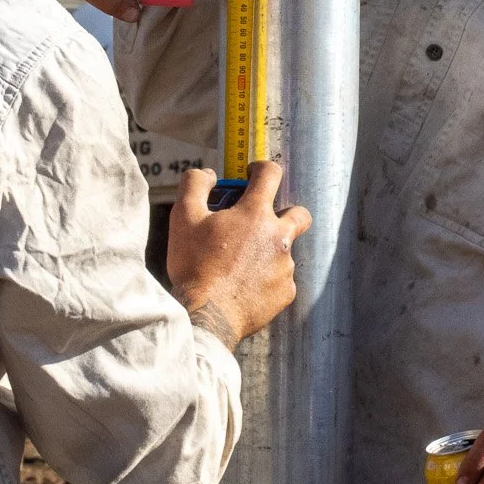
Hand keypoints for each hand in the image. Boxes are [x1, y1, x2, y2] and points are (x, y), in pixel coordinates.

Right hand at [167, 161, 311, 351]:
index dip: (261, 169)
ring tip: (240, 264)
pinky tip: (244, 286)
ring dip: (268, 251)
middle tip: (261, 221)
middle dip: (286, 211)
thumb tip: (208, 174)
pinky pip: (281, 279)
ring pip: (285, 250)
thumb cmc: (194, 265)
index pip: (271, 174)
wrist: (207, 315)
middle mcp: (278, 237)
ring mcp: (285, 267)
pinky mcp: (286, 292)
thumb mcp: (184, 217)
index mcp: (255, 213)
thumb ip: (195, 185)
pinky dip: (266, 279)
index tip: (251, 175)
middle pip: (300, 214)